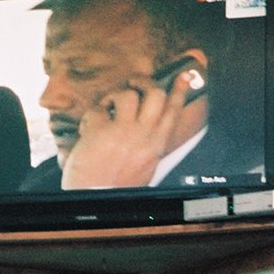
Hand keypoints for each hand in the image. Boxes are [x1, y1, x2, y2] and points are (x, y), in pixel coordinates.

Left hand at [61, 70, 191, 188]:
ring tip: (107, 107)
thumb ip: (149, 144)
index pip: (173, 112)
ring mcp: (122, 132)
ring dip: (115, 95)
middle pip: (155, 94)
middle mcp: (143, 136)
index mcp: (156, 146)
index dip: (180, 90)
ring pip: (128, 95)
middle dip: (144, 82)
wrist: (94, 199)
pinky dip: (92, 114)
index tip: (184, 75)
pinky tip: (89, 127)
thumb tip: (151, 123)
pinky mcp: (100, 131)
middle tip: (134, 83)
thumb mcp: (145, 167)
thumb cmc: (116, 185)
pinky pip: (98, 108)